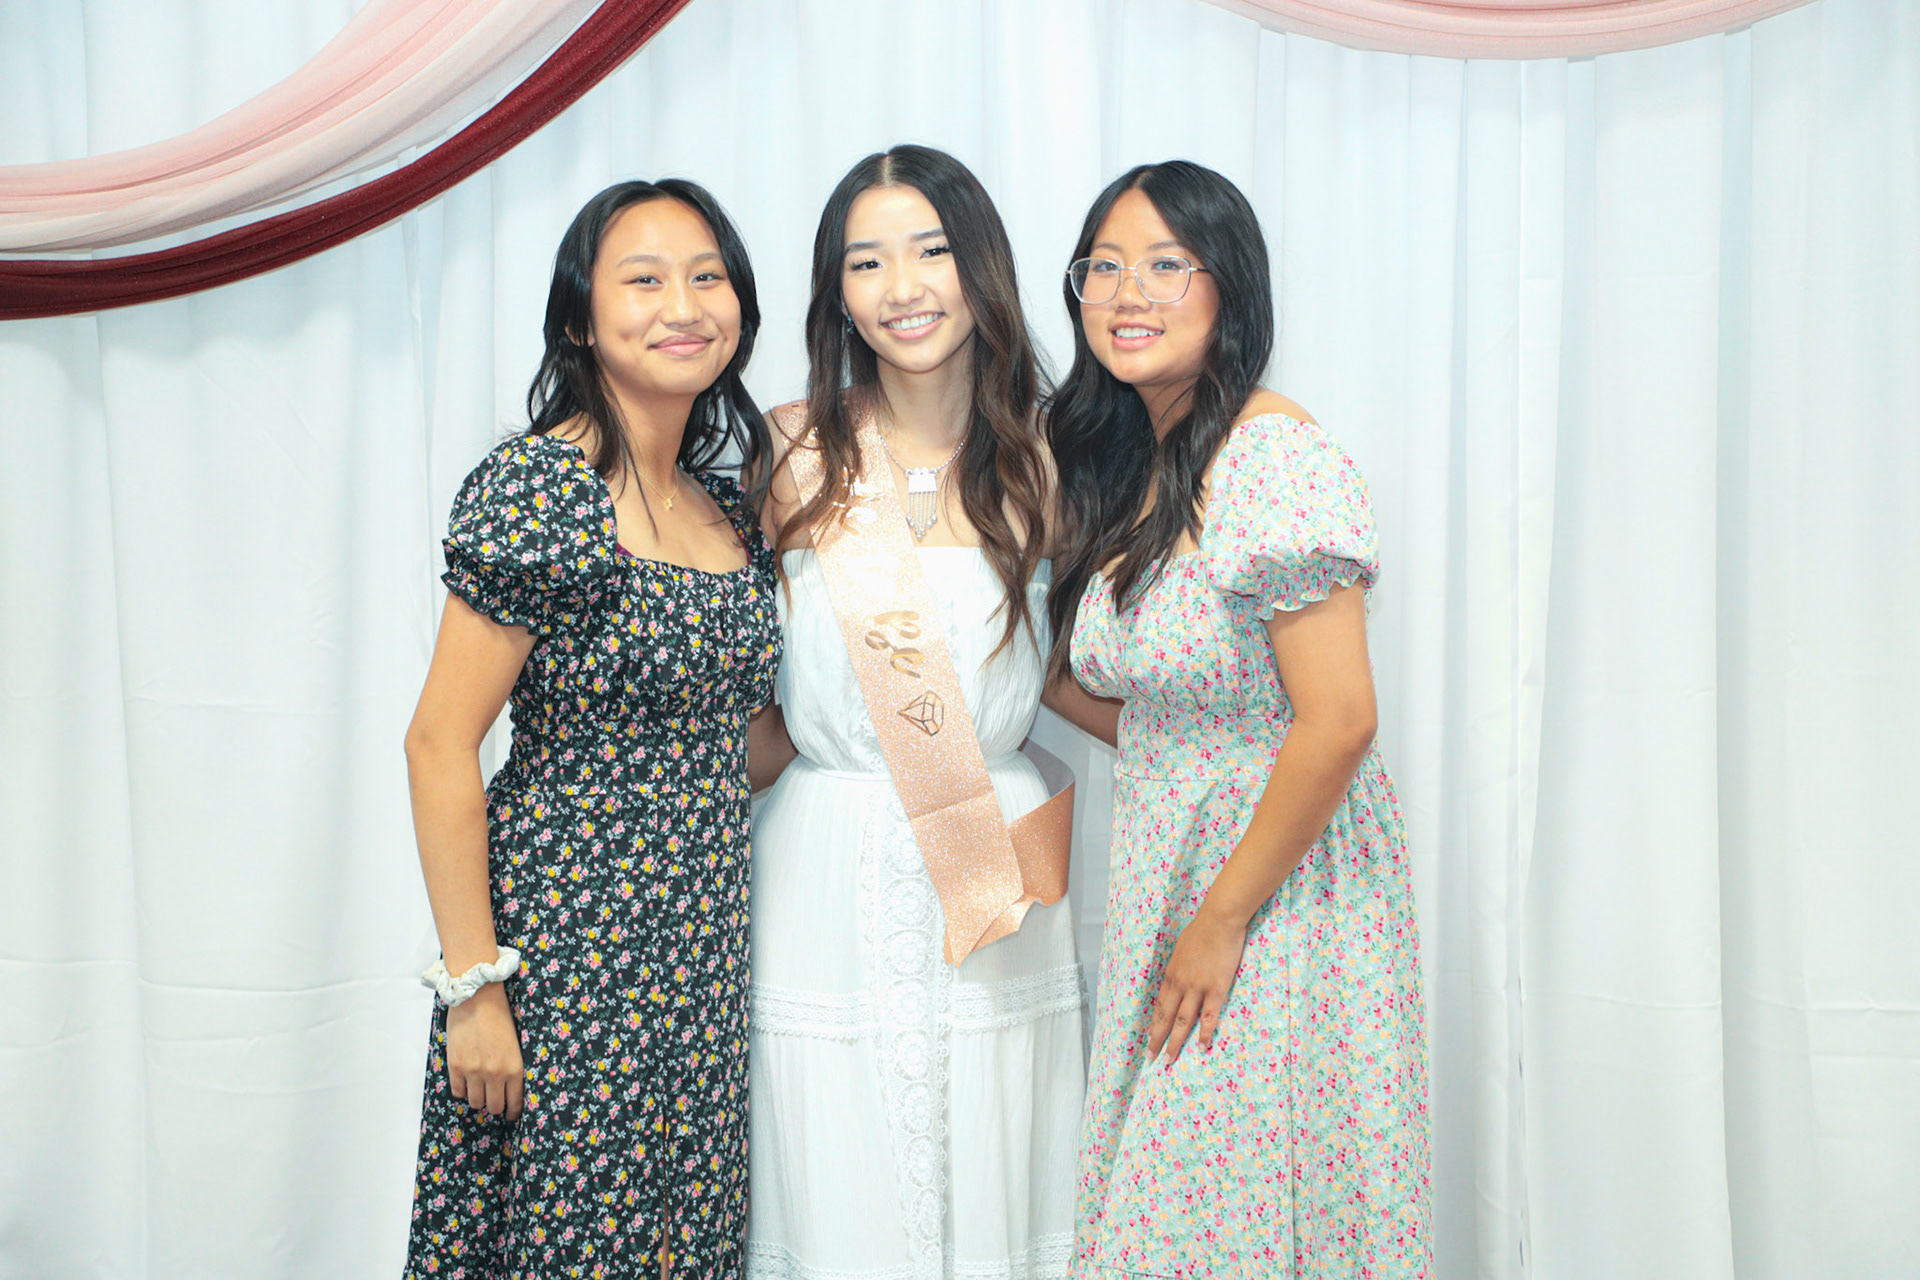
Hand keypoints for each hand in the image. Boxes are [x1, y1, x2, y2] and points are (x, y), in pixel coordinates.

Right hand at [444, 982, 524, 1119]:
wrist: (477, 997)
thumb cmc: (499, 1016)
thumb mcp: (515, 1045)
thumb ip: (512, 1068)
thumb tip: (509, 1089)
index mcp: (514, 1068)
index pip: (514, 1103)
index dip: (513, 1111)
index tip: (511, 1113)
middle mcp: (494, 1074)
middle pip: (494, 1107)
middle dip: (495, 1106)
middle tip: (494, 1100)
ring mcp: (473, 1072)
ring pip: (475, 1103)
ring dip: (478, 1098)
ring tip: (479, 1088)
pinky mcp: (455, 1066)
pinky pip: (458, 1091)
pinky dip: (462, 1089)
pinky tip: (466, 1080)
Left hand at [1146, 904, 1247, 1064]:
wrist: (1219, 920)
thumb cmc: (1201, 931)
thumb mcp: (1181, 950)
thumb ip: (1179, 968)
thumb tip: (1177, 979)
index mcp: (1171, 975)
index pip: (1159, 1006)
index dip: (1154, 1024)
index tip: (1149, 1039)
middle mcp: (1180, 984)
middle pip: (1166, 1018)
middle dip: (1157, 1039)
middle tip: (1152, 1058)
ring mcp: (1197, 988)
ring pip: (1183, 1022)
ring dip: (1176, 1042)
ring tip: (1170, 1059)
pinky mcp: (1216, 989)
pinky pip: (1209, 1017)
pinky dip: (1205, 1034)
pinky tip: (1202, 1047)